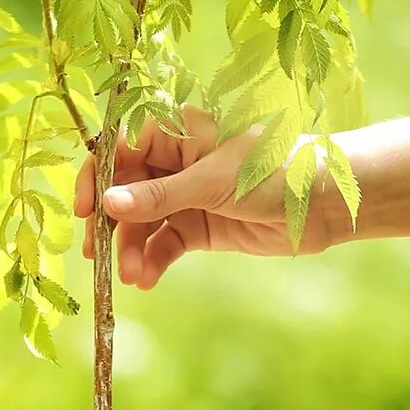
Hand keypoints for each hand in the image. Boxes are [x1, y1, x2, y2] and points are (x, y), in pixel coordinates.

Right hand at [75, 108, 345, 289]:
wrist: (323, 203)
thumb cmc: (273, 170)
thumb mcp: (212, 182)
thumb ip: (159, 195)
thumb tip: (107, 204)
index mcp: (176, 130)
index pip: (121, 147)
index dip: (97, 176)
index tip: (86, 210)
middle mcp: (176, 160)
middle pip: (125, 189)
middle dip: (110, 223)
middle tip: (95, 254)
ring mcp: (186, 195)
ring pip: (142, 222)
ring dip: (131, 249)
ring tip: (129, 275)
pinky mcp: (199, 226)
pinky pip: (164, 243)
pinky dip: (153, 261)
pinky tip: (145, 279)